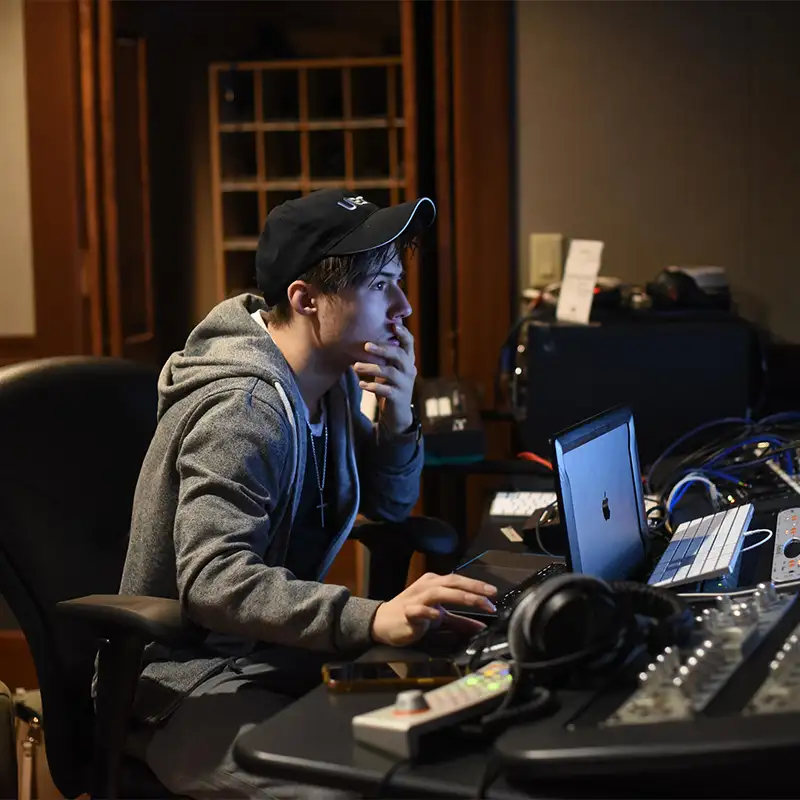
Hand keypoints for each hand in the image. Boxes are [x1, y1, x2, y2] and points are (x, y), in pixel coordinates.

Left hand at [354, 322, 415, 435]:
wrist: (396, 413)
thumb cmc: (390, 384)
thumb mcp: (388, 366)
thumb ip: (385, 352)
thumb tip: (371, 331)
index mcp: (407, 360)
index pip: (409, 343)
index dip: (403, 333)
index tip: (393, 325)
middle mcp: (409, 370)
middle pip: (399, 355)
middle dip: (383, 348)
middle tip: (365, 345)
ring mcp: (405, 384)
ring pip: (390, 372)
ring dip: (371, 367)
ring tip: (355, 366)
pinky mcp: (398, 397)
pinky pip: (386, 390)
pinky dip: (373, 386)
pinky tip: (361, 384)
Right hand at [370, 572, 497, 646]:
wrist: (383, 622)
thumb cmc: (412, 615)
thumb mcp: (439, 617)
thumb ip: (459, 621)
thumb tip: (481, 626)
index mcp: (435, 583)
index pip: (459, 580)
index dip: (477, 586)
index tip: (494, 594)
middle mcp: (427, 586)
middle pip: (453, 582)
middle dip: (473, 588)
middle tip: (491, 595)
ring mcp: (416, 598)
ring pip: (439, 592)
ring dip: (460, 597)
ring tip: (477, 602)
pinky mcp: (407, 612)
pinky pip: (419, 610)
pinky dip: (429, 612)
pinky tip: (439, 616)